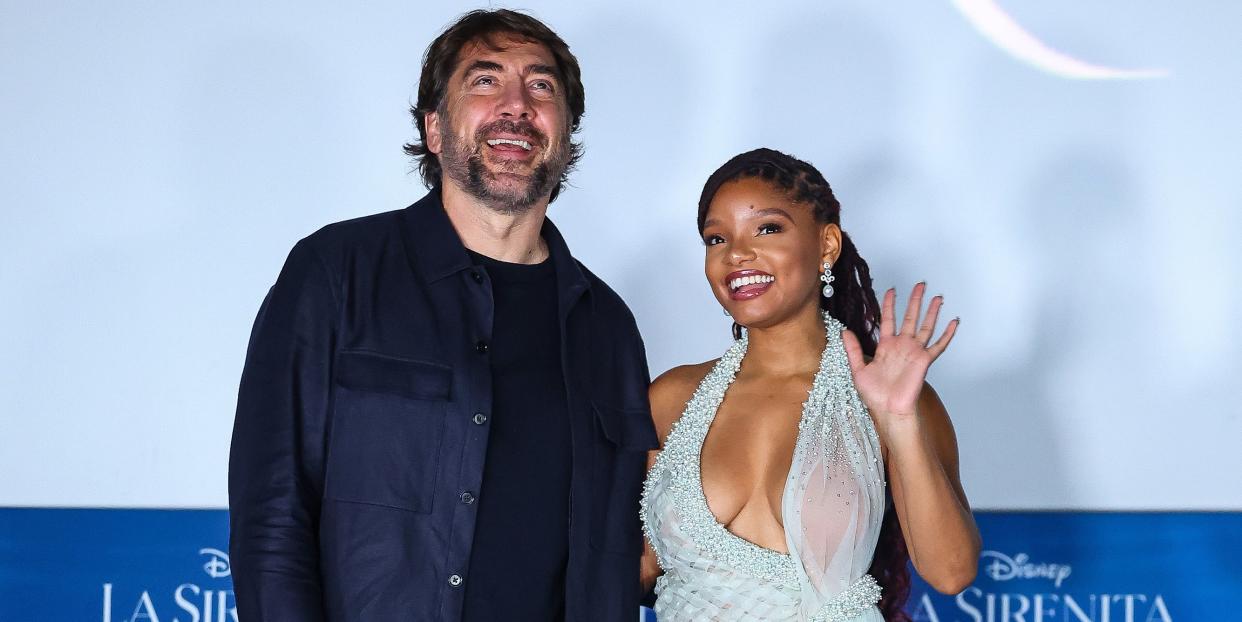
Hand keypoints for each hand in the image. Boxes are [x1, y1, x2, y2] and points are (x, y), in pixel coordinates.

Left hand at [841, 282, 956, 421]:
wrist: (888, 410)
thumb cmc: (874, 395)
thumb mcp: (858, 370)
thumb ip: (853, 350)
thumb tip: (845, 331)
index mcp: (886, 346)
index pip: (889, 319)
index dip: (890, 305)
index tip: (891, 290)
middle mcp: (902, 346)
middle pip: (910, 317)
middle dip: (915, 300)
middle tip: (920, 284)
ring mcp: (914, 352)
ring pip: (925, 327)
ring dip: (932, 312)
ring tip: (938, 297)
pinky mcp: (924, 361)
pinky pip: (938, 346)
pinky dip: (947, 334)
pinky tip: (953, 322)